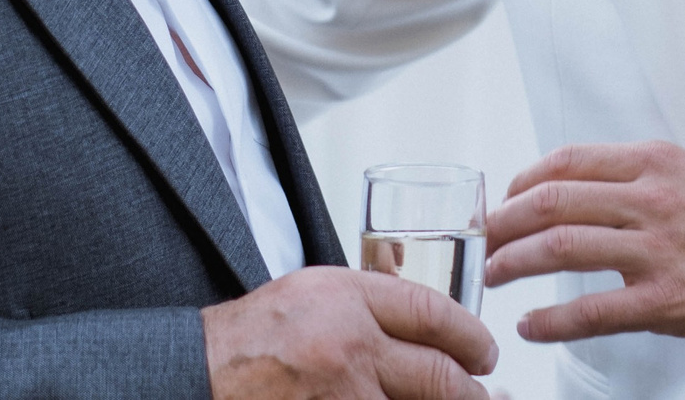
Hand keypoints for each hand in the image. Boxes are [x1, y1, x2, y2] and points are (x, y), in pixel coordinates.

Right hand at [202, 266, 498, 398]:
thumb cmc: (252, 339)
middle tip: (486, 392)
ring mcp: (341, 396)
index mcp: (344, 297)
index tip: (484, 351)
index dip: (471, 335)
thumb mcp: (311, 294)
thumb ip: (368, 303)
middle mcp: (348, 346)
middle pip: (439, 374)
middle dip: (472, 390)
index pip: (432, 312)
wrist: (197, 374)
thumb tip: (425, 324)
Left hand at [482, 140, 684, 348]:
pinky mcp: (669, 300)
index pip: (569, 160)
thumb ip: (642, 178)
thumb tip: (585, 190)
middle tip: (483, 239)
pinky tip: (532, 326)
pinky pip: (593, 311)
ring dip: (516, 262)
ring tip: (494, 276)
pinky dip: (552, 320)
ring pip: (563, 247)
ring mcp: (659, 249)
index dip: (523, 180)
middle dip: (504, 221)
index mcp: (656, 162)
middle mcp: (652, 198)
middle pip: (553, 200)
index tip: (505, 199)